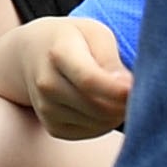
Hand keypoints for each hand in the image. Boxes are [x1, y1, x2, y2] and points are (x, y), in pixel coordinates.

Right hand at [10, 16, 133, 139]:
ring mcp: (46, 107)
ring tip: (114, 93)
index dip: (119, 91)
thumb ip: (111, 59)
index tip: (137, 89)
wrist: (30, 52)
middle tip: (132, 89)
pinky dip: (104, 123)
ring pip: (100, 124)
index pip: (90, 81)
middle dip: (124, 104)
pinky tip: (101, 104)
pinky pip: (91, 133)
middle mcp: (47, 83)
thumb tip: (127, 89)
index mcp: (58, 53)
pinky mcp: (52, 127)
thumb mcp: (94, 33)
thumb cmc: (72, 39)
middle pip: (100, 108)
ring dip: (116, 114)